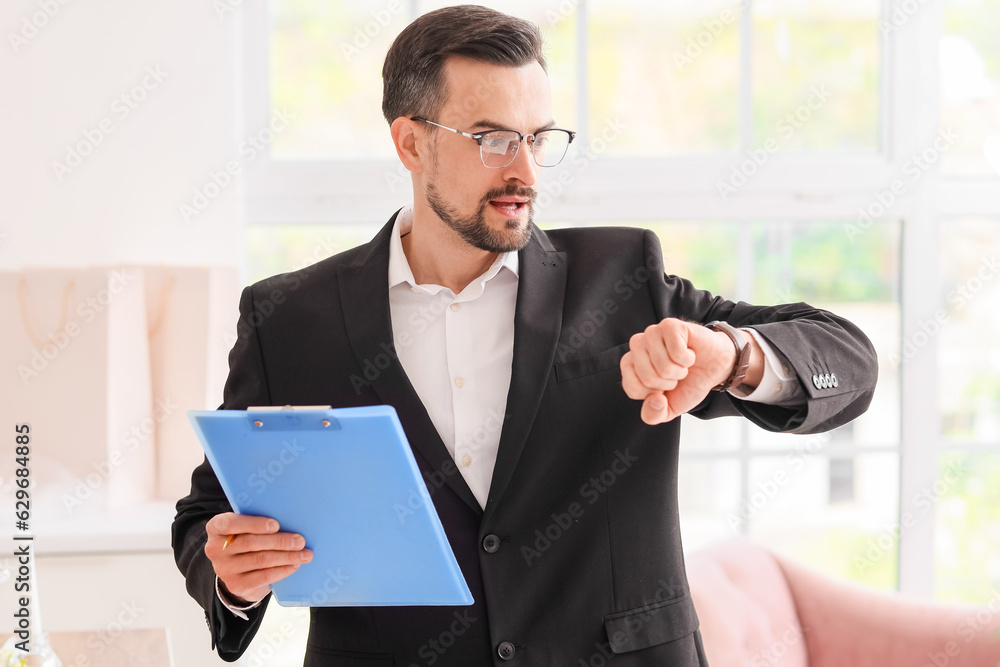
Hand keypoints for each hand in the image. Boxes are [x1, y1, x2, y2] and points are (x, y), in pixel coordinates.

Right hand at [204, 512, 312, 604]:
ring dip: (286, 556)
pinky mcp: (236, 585)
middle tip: (300, 541)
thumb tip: (290, 519)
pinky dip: (282, 570)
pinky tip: (294, 565)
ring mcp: (224, 569)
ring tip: (304, 554)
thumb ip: (259, 521)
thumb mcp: (247, 527)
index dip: (254, 524)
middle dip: (279, 541)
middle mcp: (215, 549)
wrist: (239, 570)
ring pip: (261, 560)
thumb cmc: (248, 539)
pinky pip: (263, 576)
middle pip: (251, 543)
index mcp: (216, 528)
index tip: (276, 525)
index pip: (231, 523)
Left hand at [620, 318, 738, 424]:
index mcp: (631, 366)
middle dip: (669, 382)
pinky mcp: (670, 325)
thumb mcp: (670, 408)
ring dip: (679, 371)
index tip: (664, 388)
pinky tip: (689, 353)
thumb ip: (654, 415)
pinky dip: (688, 359)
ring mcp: (652, 333)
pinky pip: (676, 352)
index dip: (654, 395)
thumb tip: (655, 401)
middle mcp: (638, 347)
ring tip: (683, 364)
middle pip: (648, 377)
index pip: (632, 388)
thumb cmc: (689, 383)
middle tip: (676, 374)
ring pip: (662, 365)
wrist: (715, 366)